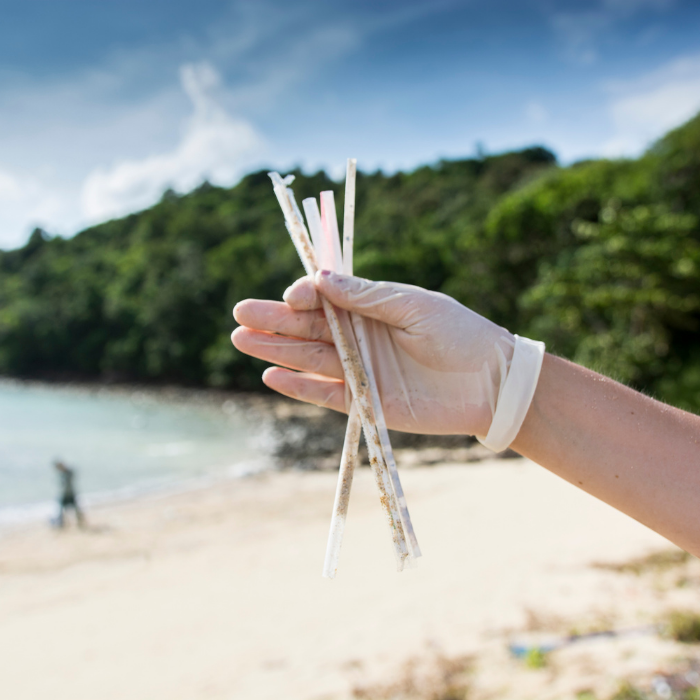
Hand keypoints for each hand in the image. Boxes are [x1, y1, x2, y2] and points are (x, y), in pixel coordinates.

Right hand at [232, 271, 514, 435]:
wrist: (493, 383)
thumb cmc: (459, 334)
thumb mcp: (414, 305)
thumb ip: (366, 296)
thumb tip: (320, 280)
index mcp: (373, 309)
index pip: (327, 300)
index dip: (305, 297)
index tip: (293, 296)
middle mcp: (362, 338)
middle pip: (310, 328)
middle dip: (275, 321)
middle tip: (240, 314)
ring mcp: (362, 370)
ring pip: (311, 359)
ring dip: (277, 350)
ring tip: (242, 339)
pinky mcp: (366, 402)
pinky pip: (326, 394)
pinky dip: (299, 387)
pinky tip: (271, 375)